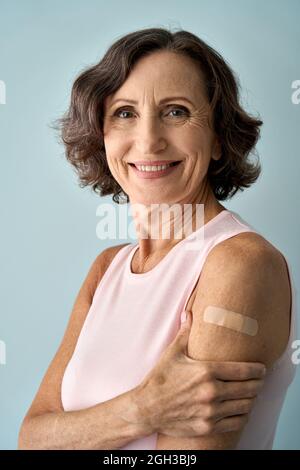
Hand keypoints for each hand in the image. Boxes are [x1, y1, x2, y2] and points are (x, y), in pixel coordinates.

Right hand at [136, 310, 265, 437]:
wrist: (147, 408)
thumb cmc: (160, 379)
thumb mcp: (173, 352)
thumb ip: (186, 333)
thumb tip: (190, 313)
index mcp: (206, 371)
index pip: (244, 370)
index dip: (258, 369)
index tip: (262, 368)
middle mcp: (211, 392)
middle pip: (250, 388)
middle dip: (258, 383)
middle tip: (259, 380)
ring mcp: (211, 411)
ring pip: (246, 406)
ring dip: (252, 399)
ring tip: (251, 394)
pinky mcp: (208, 426)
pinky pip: (236, 422)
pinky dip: (243, 416)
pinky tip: (240, 410)